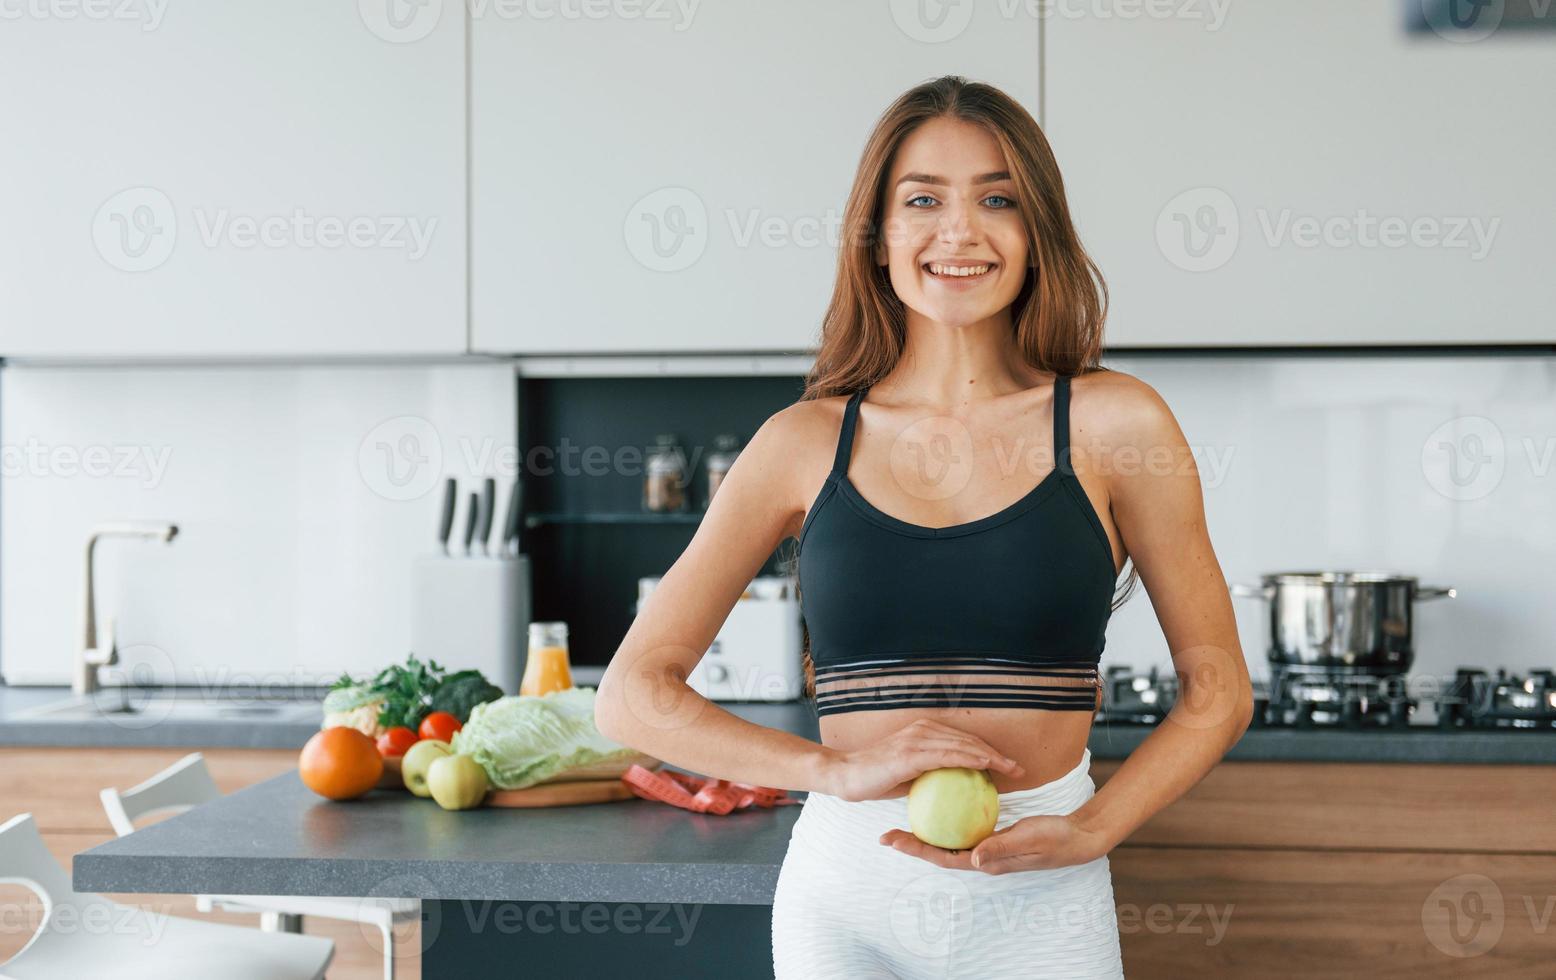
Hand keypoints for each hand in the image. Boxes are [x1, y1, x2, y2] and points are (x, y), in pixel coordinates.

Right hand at [818, 719, 1024, 802]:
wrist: (845, 776)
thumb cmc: (875, 779)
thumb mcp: (908, 775)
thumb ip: (930, 774)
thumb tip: (953, 787)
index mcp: (923, 732)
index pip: (963, 740)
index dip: (988, 751)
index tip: (1008, 766)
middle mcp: (922, 730)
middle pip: (968, 739)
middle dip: (997, 753)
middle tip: (1019, 768)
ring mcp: (917, 739)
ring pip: (963, 745)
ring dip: (991, 756)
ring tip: (1011, 769)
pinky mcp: (911, 753)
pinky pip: (948, 756)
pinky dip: (970, 760)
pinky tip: (986, 768)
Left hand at [878, 812, 1109, 873]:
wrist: (1079, 837)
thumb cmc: (1057, 839)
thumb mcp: (1030, 839)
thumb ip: (1002, 847)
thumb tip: (970, 858)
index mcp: (987, 862)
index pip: (943, 859)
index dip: (916, 850)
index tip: (891, 840)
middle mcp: (982, 857)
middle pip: (939, 851)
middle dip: (912, 843)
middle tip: (886, 832)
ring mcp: (988, 847)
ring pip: (950, 840)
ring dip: (926, 833)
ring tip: (903, 817)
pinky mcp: (994, 834)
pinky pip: (964, 827)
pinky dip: (947, 818)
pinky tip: (939, 801)